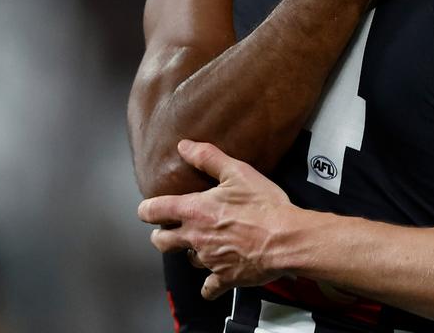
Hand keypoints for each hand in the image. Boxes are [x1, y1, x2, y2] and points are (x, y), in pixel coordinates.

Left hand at [138, 140, 295, 299]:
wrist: (286, 238)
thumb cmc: (264, 206)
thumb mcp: (238, 172)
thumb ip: (208, 158)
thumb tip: (185, 147)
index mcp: (194, 211)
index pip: (154, 211)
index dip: (147, 210)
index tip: (149, 210)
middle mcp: (195, 237)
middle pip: (161, 242)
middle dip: (161, 235)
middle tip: (168, 231)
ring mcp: (208, 260)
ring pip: (188, 260)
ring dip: (193, 253)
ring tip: (204, 246)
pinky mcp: (225, 277)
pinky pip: (210, 287)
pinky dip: (211, 285)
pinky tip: (216, 280)